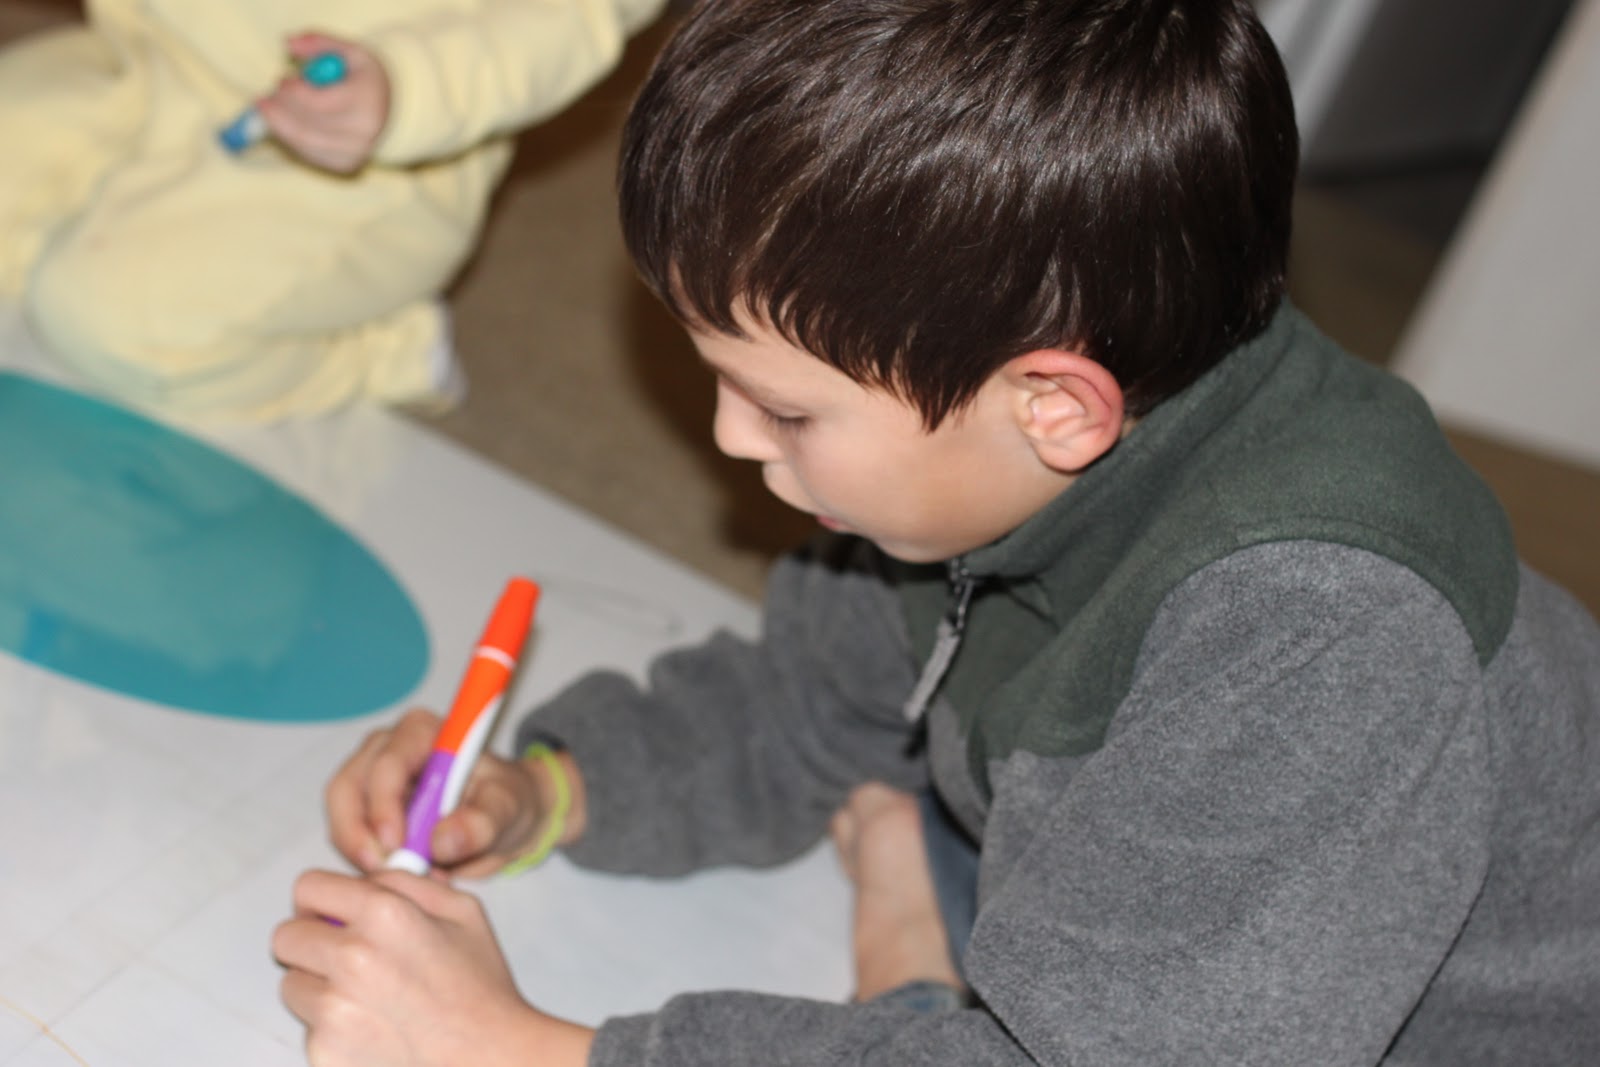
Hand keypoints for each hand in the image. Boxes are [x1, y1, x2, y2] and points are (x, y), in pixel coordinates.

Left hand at [256, 32, 389, 172]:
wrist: (389, 111)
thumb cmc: (363, 78)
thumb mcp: (348, 51)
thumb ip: (318, 42)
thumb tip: (287, 44)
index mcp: (367, 102)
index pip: (320, 103)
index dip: (294, 92)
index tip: (283, 80)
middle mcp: (364, 133)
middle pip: (308, 126)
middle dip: (280, 109)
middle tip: (267, 96)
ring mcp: (355, 153)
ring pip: (303, 142)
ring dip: (279, 124)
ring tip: (269, 107)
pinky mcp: (344, 165)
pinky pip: (307, 153)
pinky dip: (290, 138)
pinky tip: (286, 123)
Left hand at [274, 869, 593, 1066]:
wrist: (487, 1058)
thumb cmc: (480, 988)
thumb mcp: (463, 912)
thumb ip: (407, 883)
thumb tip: (364, 880)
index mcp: (384, 914)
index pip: (307, 888)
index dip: (320, 899)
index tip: (330, 914)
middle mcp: (351, 958)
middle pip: (286, 936)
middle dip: (311, 941)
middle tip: (344, 956)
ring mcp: (333, 1010)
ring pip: (291, 985)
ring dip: (318, 987)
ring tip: (366, 998)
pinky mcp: (324, 1051)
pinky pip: (308, 1028)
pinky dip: (332, 1028)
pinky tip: (373, 1029)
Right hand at [325, 707, 554, 878]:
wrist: (503, 817)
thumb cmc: (505, 800)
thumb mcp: (507, 809)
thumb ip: (481, 823)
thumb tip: (440, 842)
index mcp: (423, 732)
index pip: (386, 765)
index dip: (383, 807)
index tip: (397, 846)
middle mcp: (388, 747)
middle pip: (347, 788)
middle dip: (359, 834)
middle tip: (385, 870)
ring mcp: (371, 777)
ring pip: (341, 816)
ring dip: (362, 851)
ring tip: (403, 874)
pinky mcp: (364, 809)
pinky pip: (348, 837)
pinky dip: (367, 859)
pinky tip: (399, 873)